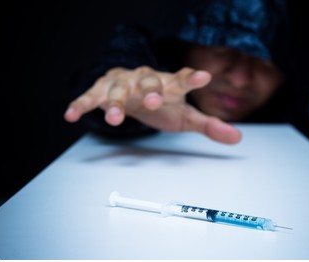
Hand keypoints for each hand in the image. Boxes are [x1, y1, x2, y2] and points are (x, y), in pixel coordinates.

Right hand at [64, 66, 240, 143]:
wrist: (135, 89)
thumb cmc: (162, 101)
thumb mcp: (185, 115)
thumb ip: (208, 125)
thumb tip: (237, 138)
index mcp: (169, 85)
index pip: (183, 80)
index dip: (192, 79)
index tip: (203, 77)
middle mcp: (146, 81)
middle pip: (149, 82)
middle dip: (151, 91)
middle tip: (155, 101)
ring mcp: (124, 84)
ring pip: (118, 89)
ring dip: (116, 102)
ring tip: (114, 118)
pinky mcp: (102, 90)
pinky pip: (91, 97)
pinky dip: (82, 104)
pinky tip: (71, 114)